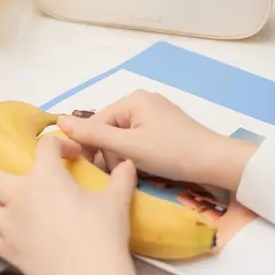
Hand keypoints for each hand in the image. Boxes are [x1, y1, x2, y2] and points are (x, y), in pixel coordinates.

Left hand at [0, 137, 138, 274]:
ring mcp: (7, 223)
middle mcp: (18, 195)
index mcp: (46, 177)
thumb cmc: (102, 234)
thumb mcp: (116, 202)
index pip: (45, 146)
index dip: (58, 144)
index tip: (70, 155)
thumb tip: (128, 164)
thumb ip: (121, 179)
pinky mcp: (5, 249)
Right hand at [59, 91, 257, 192]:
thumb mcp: (129, 146)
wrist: (215, 162)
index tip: (94, 172)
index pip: (96, 123)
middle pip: (108, 129)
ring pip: (122, 138)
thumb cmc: (171, 152)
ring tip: (133, 173)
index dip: (91, 147)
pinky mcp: (164, 128)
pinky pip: (137, 140)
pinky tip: (143, 169)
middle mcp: (142, 101)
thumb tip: (59, 120)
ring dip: (122, 157)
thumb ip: (94, 134)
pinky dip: (136, 155)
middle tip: (120, 174)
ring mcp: (155, 114)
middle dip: (109, 153)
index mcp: (132, 100)